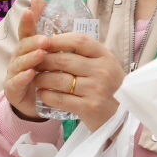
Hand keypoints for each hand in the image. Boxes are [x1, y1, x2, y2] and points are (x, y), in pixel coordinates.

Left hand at [4, 0, 125, 130]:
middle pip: (64, 59)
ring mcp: (96, 90)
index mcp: (105, 56)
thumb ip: (85, 53)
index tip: (44, 42)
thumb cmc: (109, 87)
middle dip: (43, 60)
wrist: (122, 116)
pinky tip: (42, 93)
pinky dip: (47, 95)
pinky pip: (60, 98)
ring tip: (36, 79)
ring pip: (58, 79)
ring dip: (41, 79)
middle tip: (33, 62)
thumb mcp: (104, 65)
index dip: (58, 39)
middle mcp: (102, 71)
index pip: (79, 40)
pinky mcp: (89, 107)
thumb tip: (55, 39)